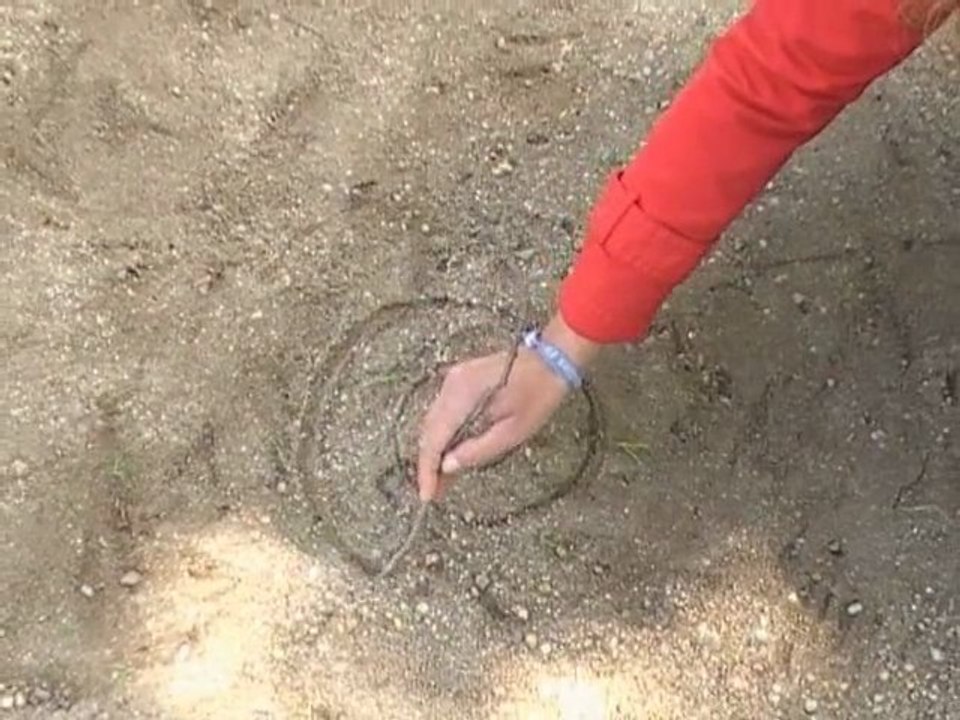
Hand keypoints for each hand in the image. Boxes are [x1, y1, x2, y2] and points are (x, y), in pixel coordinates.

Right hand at [416, 314, 598, 500]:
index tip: (427, 496)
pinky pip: (443, 413)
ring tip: (442, 480)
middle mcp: (450, 385)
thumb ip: (477, 450)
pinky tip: (450, 453)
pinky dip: (443, 436)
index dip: (427, 471)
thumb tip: (447, 467)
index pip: (433, 440)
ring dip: (435, 451)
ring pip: (432, 423)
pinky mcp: (460, 380)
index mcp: (461, 396)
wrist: (552, 359)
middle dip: (429, 464)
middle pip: (428, 432)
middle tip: (435, 493)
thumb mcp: (513, 431)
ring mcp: (453, 380)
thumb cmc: (538, 394)